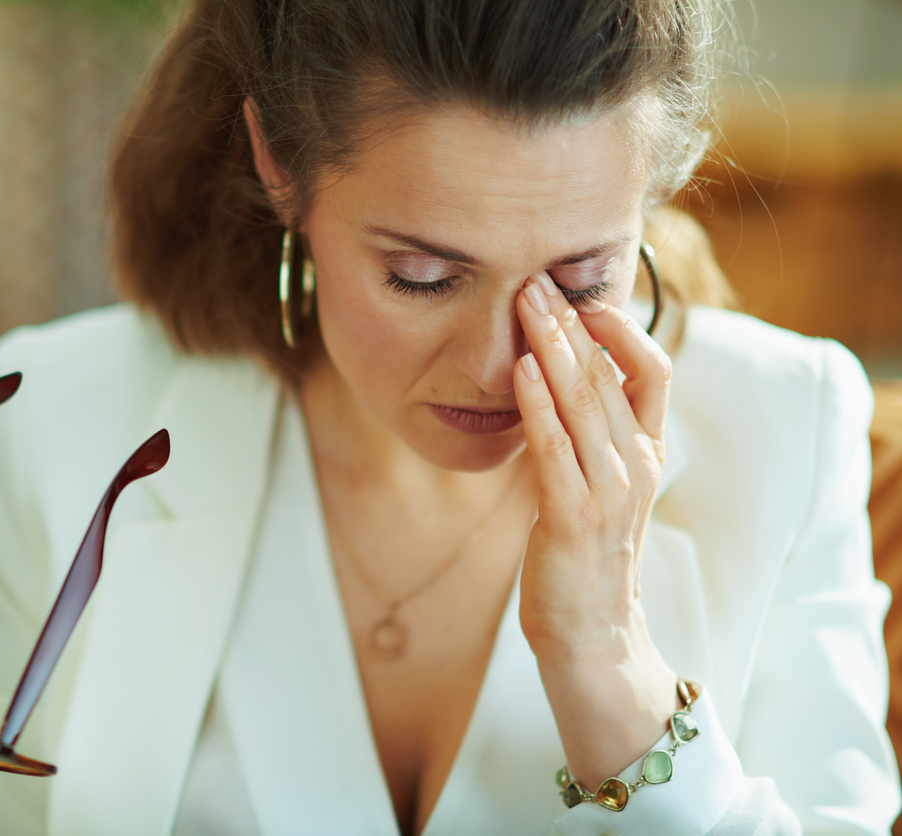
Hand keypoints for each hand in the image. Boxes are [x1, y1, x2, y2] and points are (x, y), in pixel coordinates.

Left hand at [512, 271, 676, 786]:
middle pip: (609, 374)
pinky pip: (555, 449)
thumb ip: (587, 434)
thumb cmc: (587, 554)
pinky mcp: (572, 517)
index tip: (582, 296)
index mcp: (646, 451)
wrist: (594, 633)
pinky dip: (538, 406)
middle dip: (571, 322)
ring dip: (553, 348)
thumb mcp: (598, 483)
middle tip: (535, 278)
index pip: (652, 371)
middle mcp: (636, 463)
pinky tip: (521, 370)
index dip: (622, 328)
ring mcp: (609, 490)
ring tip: (524, 304)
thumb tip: (557, 377)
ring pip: (585, 401)